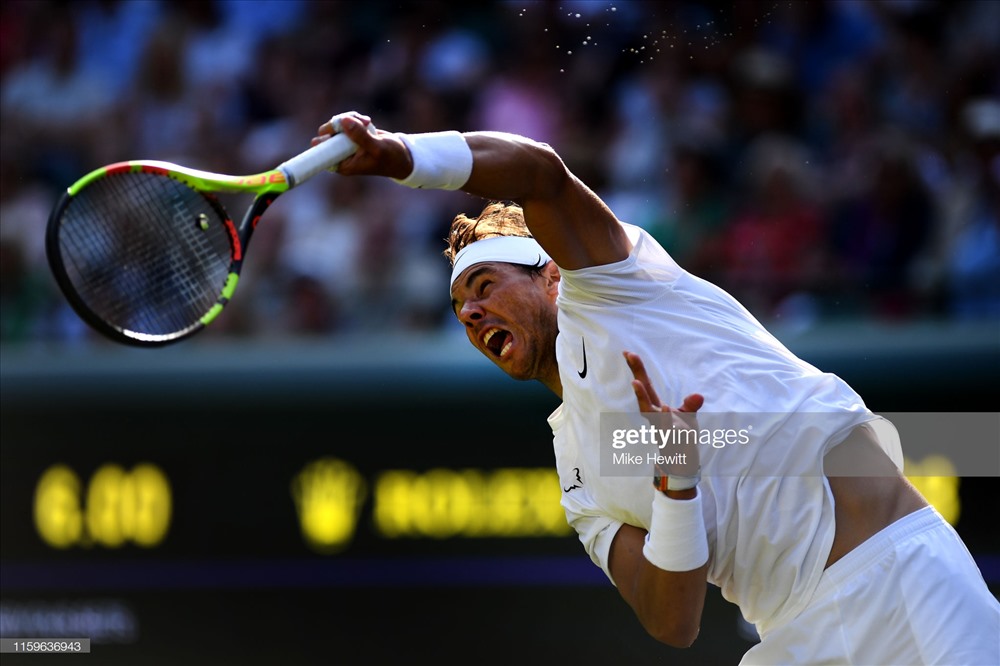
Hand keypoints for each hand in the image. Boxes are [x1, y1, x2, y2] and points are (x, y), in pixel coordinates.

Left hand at [311, 112, 412, 179]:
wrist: (402, 155)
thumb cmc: (391, 158)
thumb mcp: (377, 148)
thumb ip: (360, 136)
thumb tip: (343, 121)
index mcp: (343, 164)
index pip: (321, 153)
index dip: (325, 140)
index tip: (337, 133)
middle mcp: (341, 155)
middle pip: (325, 134)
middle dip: (339, 124)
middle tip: (355, 121)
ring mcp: (345, 144)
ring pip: (335, 124)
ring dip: (349, 118)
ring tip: (366, 121)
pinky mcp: (351, 134)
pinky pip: (344, 121)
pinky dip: (354, 117)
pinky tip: (367, 121)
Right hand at [623, 351, 702, 490]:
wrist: (681, 465)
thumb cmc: (682, 440)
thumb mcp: (688, 419)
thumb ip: (689, 405)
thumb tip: (698, 395)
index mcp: (657, 408)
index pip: (646, 386)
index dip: (638, 369)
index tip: (628, 352)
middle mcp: (655, 417)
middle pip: (643, 395)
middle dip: (636, 375)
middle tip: (629, 355)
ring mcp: (660, 430)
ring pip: (651, 413)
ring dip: (642, 398)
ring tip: (635, 382)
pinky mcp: (670, 442)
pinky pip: (668, 430)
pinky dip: (666, 420)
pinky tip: (665, 409)